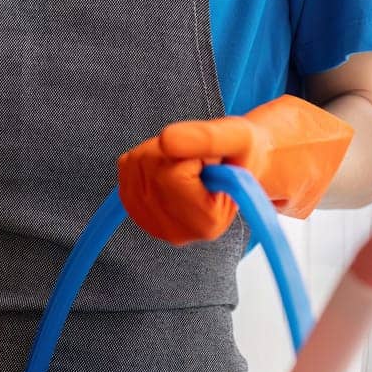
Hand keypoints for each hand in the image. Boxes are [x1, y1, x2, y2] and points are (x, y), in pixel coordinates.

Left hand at [117, 95, 354, 246]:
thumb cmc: (246, 153)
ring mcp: (155, 227)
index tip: (211, 159)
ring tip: (188, 162)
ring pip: (135, 166)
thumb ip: (206, 138)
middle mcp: (178, 234)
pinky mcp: (138, 213)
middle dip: (171, 149)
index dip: (191, 151)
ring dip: (158, 152)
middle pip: (148, 167)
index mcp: (206, 223)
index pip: (171, 172)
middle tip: (200, 158)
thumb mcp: (238, 137)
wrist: (246, 168)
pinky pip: (125, 171)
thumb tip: (166, 139)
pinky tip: (168, 167)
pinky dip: (143, 159)